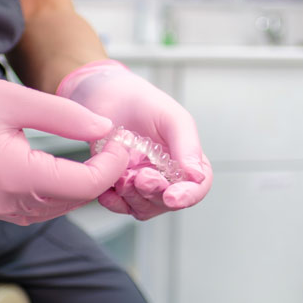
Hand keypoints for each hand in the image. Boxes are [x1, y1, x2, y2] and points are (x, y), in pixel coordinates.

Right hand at [0, 63, 128, 224]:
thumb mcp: (14, 99)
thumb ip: (64, 116)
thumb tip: (105, 129)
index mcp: (14, 175)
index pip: (83, 185)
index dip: (111, 166)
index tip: (121, 142)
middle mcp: (6, 202)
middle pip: (73, 200)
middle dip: (101, 176)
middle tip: (116, 146)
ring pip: (57, 208)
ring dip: (81, 187)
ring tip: (98, 155)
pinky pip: (36, 208)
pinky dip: (57, 192)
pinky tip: (65, 168)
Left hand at [56, 60, 211, 219]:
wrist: (104, 95)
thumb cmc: (142, 102)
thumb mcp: (171, 117)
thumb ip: (187, 144)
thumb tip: (197, 176)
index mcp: (187, 159)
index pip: (198, 186)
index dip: (188, 195)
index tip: (172, 196)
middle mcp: (168, 176)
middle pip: (170, 201)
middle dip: (155, 193)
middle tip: (141, 178)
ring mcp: (142, 183)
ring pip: (145, 208)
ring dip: (134, 198)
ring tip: (123, 177)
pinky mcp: (118, 186)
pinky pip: (120, 206)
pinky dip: (115, 203)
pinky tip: (108, 192)